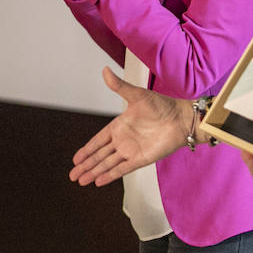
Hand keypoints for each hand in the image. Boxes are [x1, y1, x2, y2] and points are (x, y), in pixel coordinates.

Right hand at [70, 68, 188, 186]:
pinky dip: (110, 175)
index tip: (75, 159)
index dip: (86, 150)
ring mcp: (131, 151)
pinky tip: (99, 182)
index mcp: (118, 126)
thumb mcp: (137, 94)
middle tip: (72, 175)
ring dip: (94, 172)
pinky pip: (122, 169)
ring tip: (81, 181)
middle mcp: (122, 141)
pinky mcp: (141, 159)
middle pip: (99, 156)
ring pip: (107, 164)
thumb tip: (105, 70)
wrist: (181, 118)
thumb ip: (119, 86)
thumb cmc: (162, 105)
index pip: (97, 141)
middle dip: (86, 165)